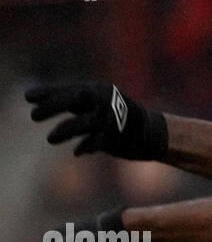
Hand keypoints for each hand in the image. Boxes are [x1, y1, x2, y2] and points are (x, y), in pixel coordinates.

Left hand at [25, 82, 167, 159]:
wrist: (153, 133)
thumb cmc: (121, 119)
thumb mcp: (99, 106)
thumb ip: (77, 106)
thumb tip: (48, 105)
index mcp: (99, 91)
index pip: (68, 90)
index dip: (47, 93)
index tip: (28, 97)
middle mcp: (105, 102)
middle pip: (72, 100)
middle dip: (51, 107)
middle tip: (33, 116)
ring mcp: (110, 120)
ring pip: (80, 124)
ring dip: (62, 132)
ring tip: (50, 139)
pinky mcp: (116, 138)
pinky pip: (92, 143)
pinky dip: (84, 147)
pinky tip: (77, 152)